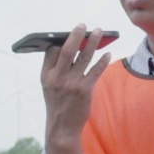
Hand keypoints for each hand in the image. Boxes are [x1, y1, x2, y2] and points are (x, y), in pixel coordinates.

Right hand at [41, 24, 112, 143]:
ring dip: (93, 42)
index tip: (69, 32)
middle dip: (76, 35)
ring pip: (84, 57)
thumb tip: (66, 48)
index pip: (52, 51)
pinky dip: (102, 61)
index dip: (60, 40)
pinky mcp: (84, 90)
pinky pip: (95, 71)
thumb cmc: (57, 103)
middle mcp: (57, 78)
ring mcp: (71, 84)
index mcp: (46, 75)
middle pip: (67, 50)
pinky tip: (107, 53)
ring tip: (99, 31)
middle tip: (83, 25)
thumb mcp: (48, 86)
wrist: (62, 128)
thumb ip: (54, 68)